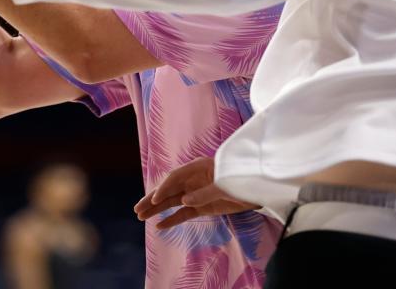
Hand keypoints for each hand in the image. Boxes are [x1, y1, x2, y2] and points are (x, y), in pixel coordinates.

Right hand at [133, 157, 259, 228]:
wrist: (258, 188)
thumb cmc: (242, 179)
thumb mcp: (225, 186)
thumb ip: (205, 193)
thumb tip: (184, 201)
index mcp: (198, 168)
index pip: (176, 177)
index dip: (165, 188)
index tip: (156, 199)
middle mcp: (193, 180)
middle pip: (169, 189)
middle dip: (153, 199)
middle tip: (137, 209)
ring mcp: (196, 193)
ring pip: (172, 202)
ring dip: (157, 210)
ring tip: (140, 217)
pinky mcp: (201, 207)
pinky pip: (183, 213)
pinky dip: (172, 219)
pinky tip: (159, 226)